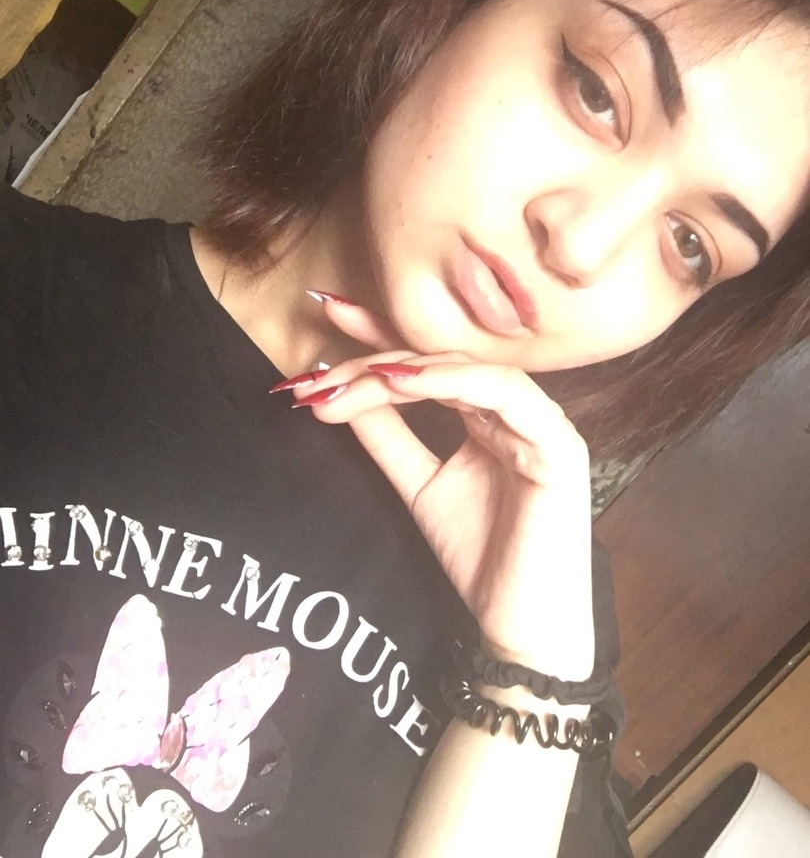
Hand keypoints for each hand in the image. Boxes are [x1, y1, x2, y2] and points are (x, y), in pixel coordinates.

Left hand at [285, 298, 595, 679]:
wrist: (521, 626)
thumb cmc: (482, 557)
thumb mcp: (419, 486)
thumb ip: (389, 438)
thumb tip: (340, 394)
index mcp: (489, 416)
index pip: (430, 363)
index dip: (380, 336)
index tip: (328, 314)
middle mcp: (517, 410)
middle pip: (442, 361)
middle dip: (375, 355)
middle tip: (319, 370)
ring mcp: (542, 423)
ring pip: (468, 370)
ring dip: (402, 368)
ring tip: (347, 379)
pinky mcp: (559, 444)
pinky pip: (504, 394)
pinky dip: (452, 381)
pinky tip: (402, 381)